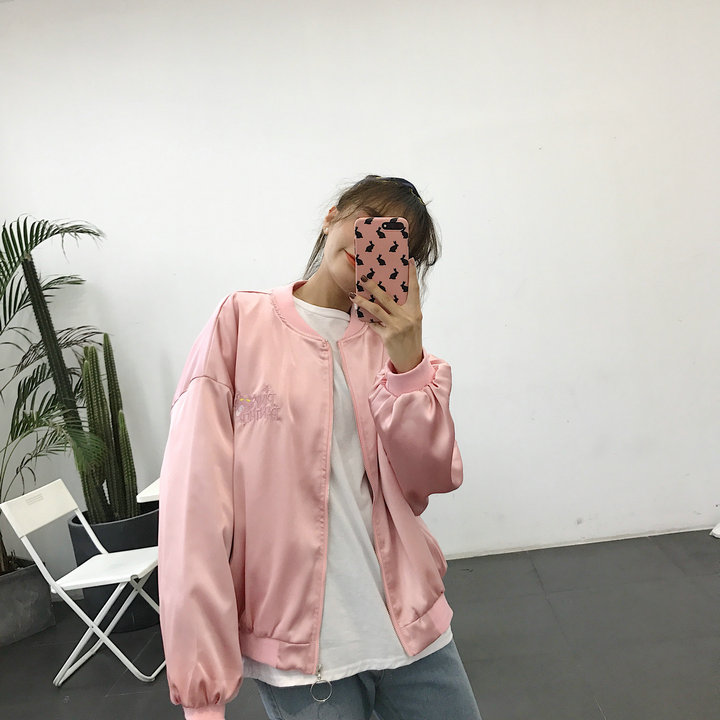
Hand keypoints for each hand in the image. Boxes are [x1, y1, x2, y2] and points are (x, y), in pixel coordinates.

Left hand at [350, 258, 423, 372]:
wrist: (411, 360)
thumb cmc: (410, 338)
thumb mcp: (412, 322)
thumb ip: (403, 309)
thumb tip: (386, 295)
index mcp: (415, 311)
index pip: (414, 289)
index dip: (412, 274)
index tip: (409, 260)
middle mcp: (408, 317)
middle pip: (388, 297)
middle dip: (374, 286)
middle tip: (364, 277)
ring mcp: (398, 326)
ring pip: (376, 309)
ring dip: (363, 301)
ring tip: (353, 294)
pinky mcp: (388, 335)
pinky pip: (374, 324)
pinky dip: (367, 319)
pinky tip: (358, 313)